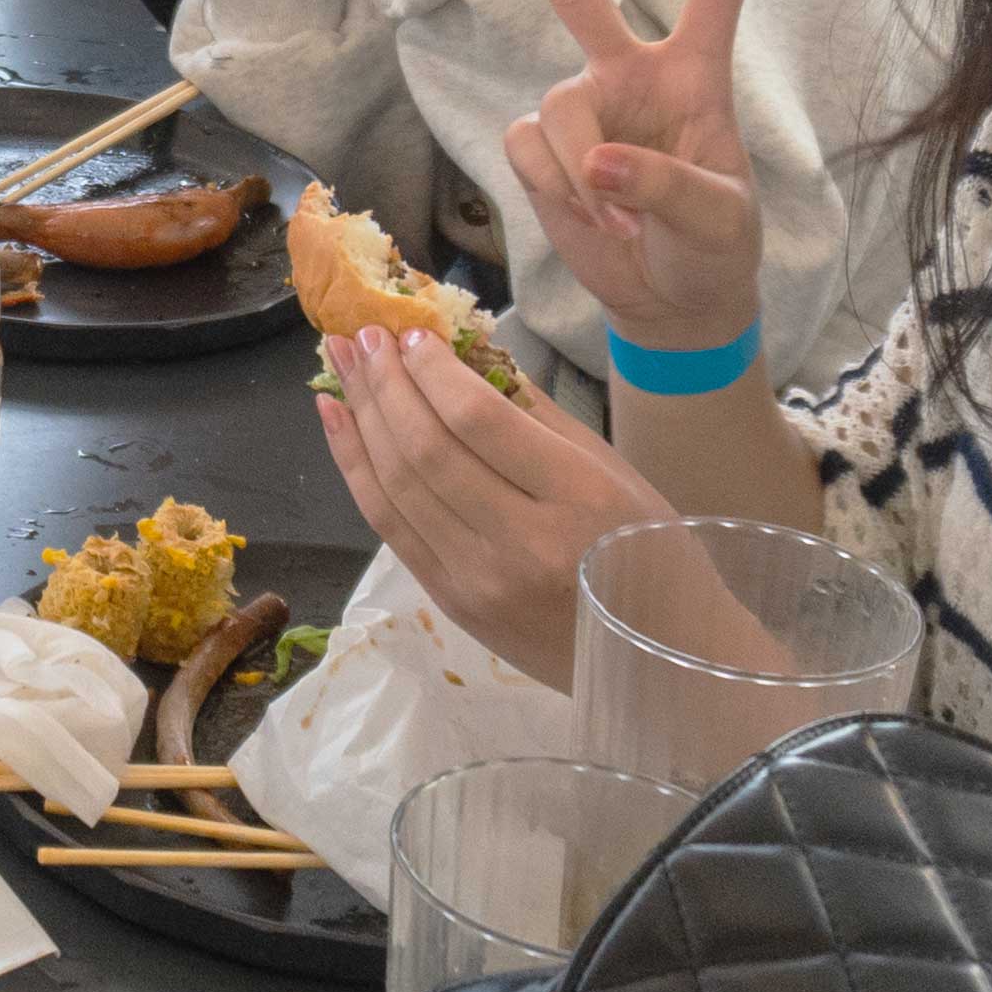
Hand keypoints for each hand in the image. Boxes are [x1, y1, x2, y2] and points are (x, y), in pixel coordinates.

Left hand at [317, 324, 675, 677]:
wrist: (654, 659)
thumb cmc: (647, 549)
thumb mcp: (611, 469)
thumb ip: (535, 412)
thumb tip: (463, 351)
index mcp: (578, 496)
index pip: (478, 420)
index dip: (432, 371)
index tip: (411, 332)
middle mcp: (521, 542)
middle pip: (426, 449)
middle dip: (384, 382)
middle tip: (360, 333)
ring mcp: (478, 579)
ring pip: (396, 484)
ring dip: (360, 415)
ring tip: (341, 363)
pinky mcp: (450, 602)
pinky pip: (388, 524)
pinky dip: (354, 466)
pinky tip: (337, 420)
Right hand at [484, 0, 768, 350]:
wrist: (671, 302)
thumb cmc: (715, 250)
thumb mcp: (719, 222)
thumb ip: (667, 185)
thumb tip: (598, 161)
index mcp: (695, 75)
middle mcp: (630, 77)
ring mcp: (581, 112)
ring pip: (557, 111)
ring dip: (582, 174)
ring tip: (619, 217)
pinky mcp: (541, 152)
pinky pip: (528, 151)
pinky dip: (557, 191)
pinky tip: (590, 217)